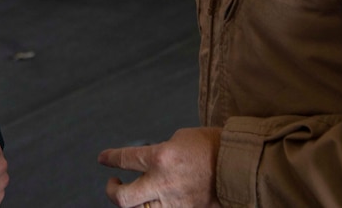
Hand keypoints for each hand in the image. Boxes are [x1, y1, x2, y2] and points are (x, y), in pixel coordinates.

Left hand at [98, 127, 220, 207]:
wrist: (239, 166)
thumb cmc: (211, 146)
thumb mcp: (179, 140)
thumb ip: (159, 154)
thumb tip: (148, 165)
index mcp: (161, 157)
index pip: (124, 159)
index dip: (110, 159)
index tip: (103, 159)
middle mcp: (162, 182)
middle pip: (123, 198)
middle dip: (112, 192)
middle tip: (114, 184)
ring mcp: (174, 202)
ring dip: (132, 205)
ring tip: (133, 196)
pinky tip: (155, 202)